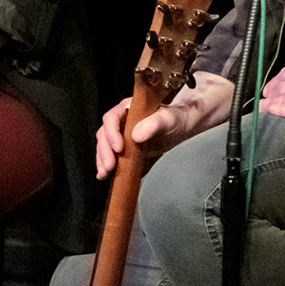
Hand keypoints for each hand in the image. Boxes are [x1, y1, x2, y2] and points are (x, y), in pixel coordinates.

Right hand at [95, 72, 229, 178]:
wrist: (182, 127)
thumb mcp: (168, 119)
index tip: (119, 148)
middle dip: (105, 152)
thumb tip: (136, 135)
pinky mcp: (125, 149)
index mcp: (127, 109)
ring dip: (102, 161)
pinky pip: (112, 157)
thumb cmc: (176, 118)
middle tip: (110, 166)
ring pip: (105, 147)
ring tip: (104, 174)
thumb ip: (154, 124)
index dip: (112, 133)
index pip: (111, 119)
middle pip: (104, 135)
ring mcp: (121, 136)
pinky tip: (105, 176)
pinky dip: (107, 166)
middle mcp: (121, 122)